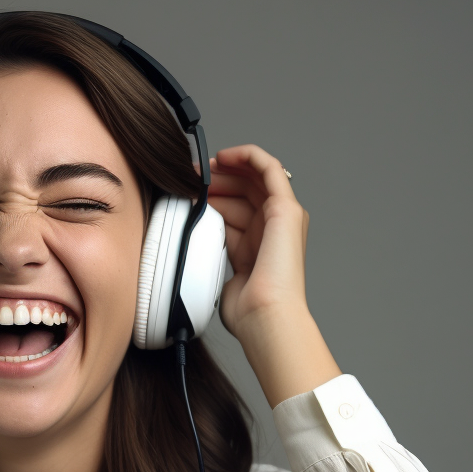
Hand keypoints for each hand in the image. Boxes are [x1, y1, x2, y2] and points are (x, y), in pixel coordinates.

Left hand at [204, 144, 338, 406]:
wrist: (264, 316)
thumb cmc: (245, 308)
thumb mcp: (218, 272)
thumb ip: (212, 254)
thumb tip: (192, 244)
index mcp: (256, 246)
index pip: (233, 210)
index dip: (211, 196)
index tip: (186, 191)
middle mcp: (272, 229)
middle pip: (243, 192)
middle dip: (215, 180)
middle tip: (187, 176)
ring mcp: (282, 217)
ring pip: (252, 178)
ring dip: (225, 169)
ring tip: (198, 170)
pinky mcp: (286, 208)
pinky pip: (269, 168)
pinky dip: (247, 156)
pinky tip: (224, 156)